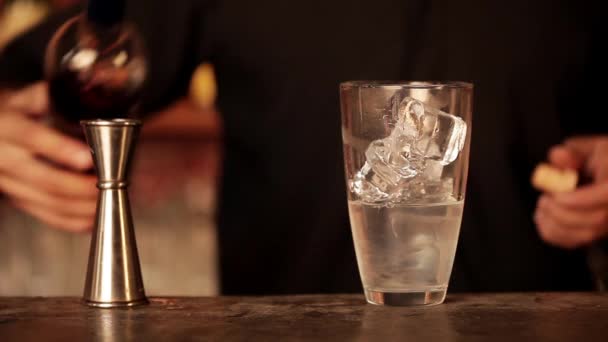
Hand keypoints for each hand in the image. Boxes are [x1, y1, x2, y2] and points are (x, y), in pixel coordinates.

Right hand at [0, 82, 96, 231]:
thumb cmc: (18, 113)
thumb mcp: (29, 97)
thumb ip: (56, 94)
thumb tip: (97, 83)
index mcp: (8, 126)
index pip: (32, 138)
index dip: (60, 149)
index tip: (87, 158)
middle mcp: (4, 157)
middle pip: (42, 178)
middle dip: (79, 187)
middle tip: (108, 184)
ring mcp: (8, 182)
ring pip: (45, 202)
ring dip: (80, 206)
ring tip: (108, 200)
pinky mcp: (16, 199)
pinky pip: (44, 215)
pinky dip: (70, 221)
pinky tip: (92, 218)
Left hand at [534, 136, 607, 248]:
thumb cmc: (604, 158)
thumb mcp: (592, 146)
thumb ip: (574, 151)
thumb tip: (557, 156)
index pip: (606, 194)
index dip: (580, 200)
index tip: (557, 196)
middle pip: (596, 220)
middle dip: (561, 211)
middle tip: (544, 198)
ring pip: (586, 235)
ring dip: (555, 224)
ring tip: (542, 207)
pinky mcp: (597, 232)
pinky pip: (575, 242)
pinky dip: (553, 234)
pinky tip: (542, 219)